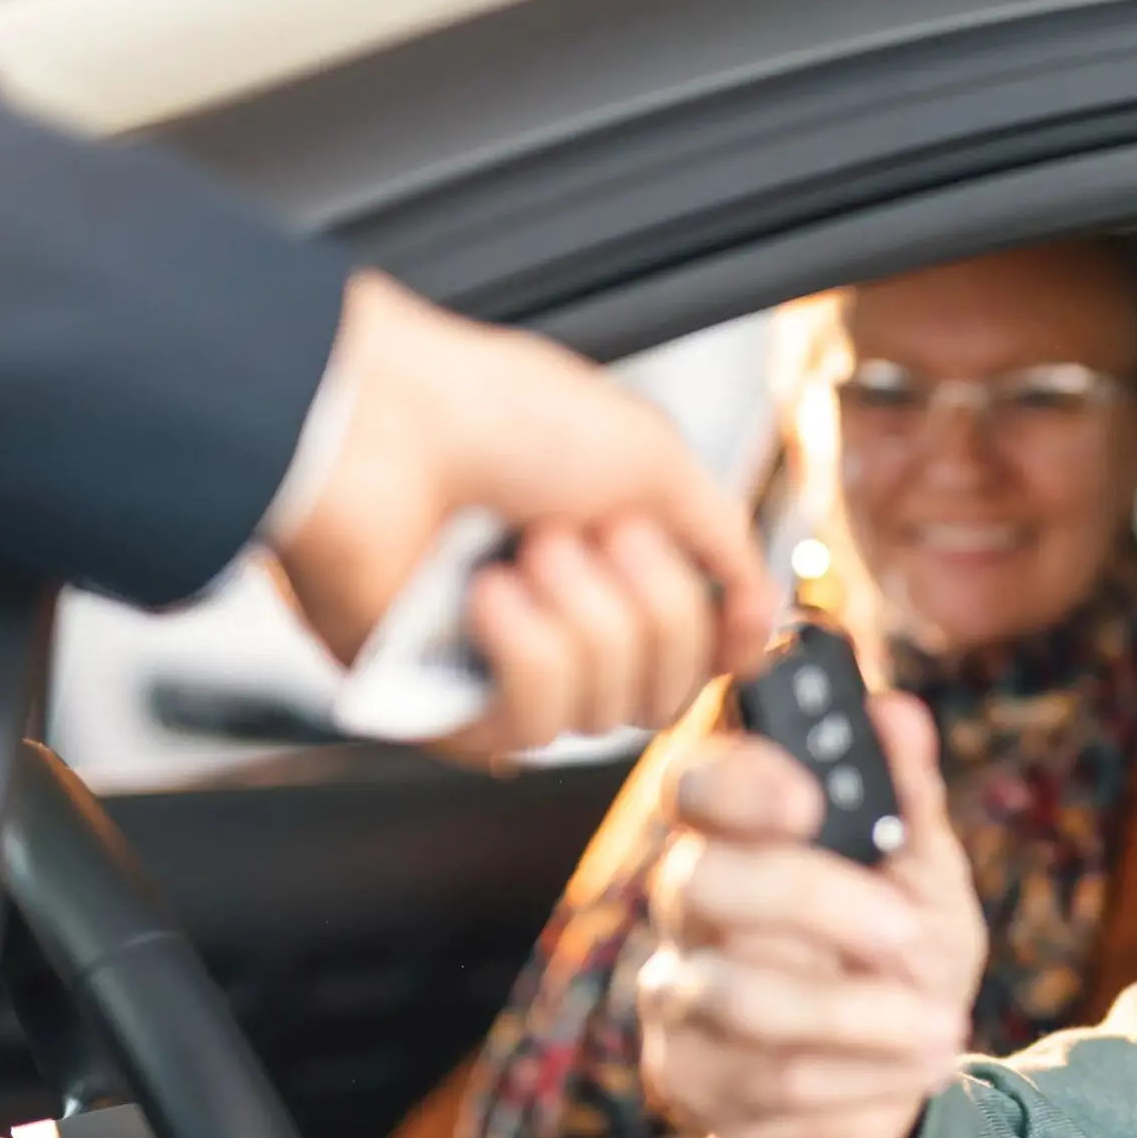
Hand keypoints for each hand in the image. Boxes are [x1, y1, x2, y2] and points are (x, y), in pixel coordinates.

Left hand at [273, 271, 778, 748]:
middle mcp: (560, 623)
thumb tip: (760, 623)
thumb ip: (726, 549)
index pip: (697, 656)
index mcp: (611, 565)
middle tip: (595, 528)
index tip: (729, 609)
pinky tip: (487, 593)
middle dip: (650, 605)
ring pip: (604, 713)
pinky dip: (523, 649)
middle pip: (666, 693)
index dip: (716, 637)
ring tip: (526, 547)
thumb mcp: (657, 460)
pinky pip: (530, 724)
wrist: (376, 418)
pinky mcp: (439, 705)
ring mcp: (499, 668)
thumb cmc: (493, 413)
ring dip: (582, 617)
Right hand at [639, 692, 986, 1137]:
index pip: (696, 782)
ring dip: (865, 1016)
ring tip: (944, 1023)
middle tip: (909, 934)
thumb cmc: (901, 952)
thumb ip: (907, 798)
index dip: (738, 782)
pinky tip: (916, 1066)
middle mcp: (687, 900)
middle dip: (817, 905)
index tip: (807, 801)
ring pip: (744, 999)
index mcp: (737, 828)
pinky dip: (866, 1077)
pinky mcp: (687, 1079)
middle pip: (704, 882)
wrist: (896, 1080)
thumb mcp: (924, 873)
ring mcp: (677, 992)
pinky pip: (771, 1082)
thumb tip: (898, 713)